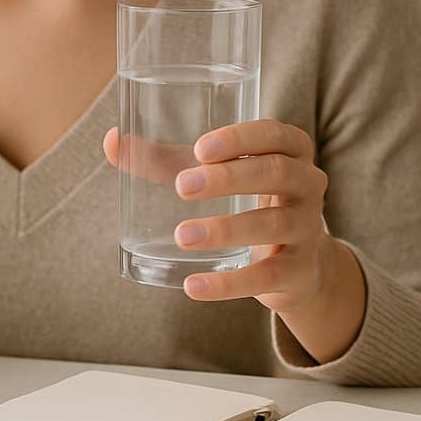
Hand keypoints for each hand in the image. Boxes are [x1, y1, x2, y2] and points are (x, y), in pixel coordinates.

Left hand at [103, 120, 330, 311]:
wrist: (296, 263)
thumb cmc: (246, 199)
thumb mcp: (214, 174)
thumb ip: (165, 159)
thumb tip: (111, 140)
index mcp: (291, 149)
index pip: (274, 134)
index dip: (240, 138)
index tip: (200, 149)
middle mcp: (309, 184)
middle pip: (275, 172)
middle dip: (228, 178)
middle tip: (181, 188)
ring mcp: (308, 228)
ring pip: (272, 224)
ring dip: (225, 229)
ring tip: (182, 236)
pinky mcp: (299, 270)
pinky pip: (267, 276)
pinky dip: (229, 284)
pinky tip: (194, 286)